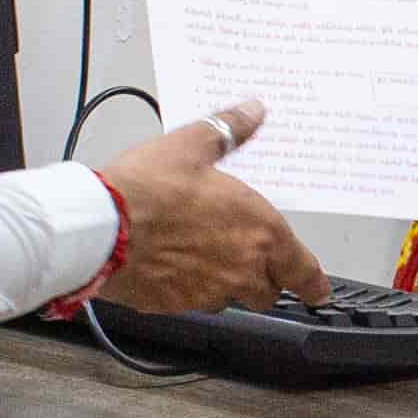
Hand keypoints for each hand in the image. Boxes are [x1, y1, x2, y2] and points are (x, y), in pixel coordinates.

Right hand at [91, 103, 321, 312]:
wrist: (101, 228)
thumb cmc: (145, 189)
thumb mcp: (191, 145)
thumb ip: (228, 130)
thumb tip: (251, 112)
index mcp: (258, 230)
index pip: (303, 270)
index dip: (313, 282)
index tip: (317, 288)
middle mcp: (241, 267)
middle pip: (268, 290)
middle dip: (263, 278)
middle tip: (246, 259)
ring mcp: (209, 292)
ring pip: (231, 298)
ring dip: (225, 284)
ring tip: (199, 256)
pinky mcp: (176, 305)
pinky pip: (193, 304)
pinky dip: (188, 290)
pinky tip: (170, 266)